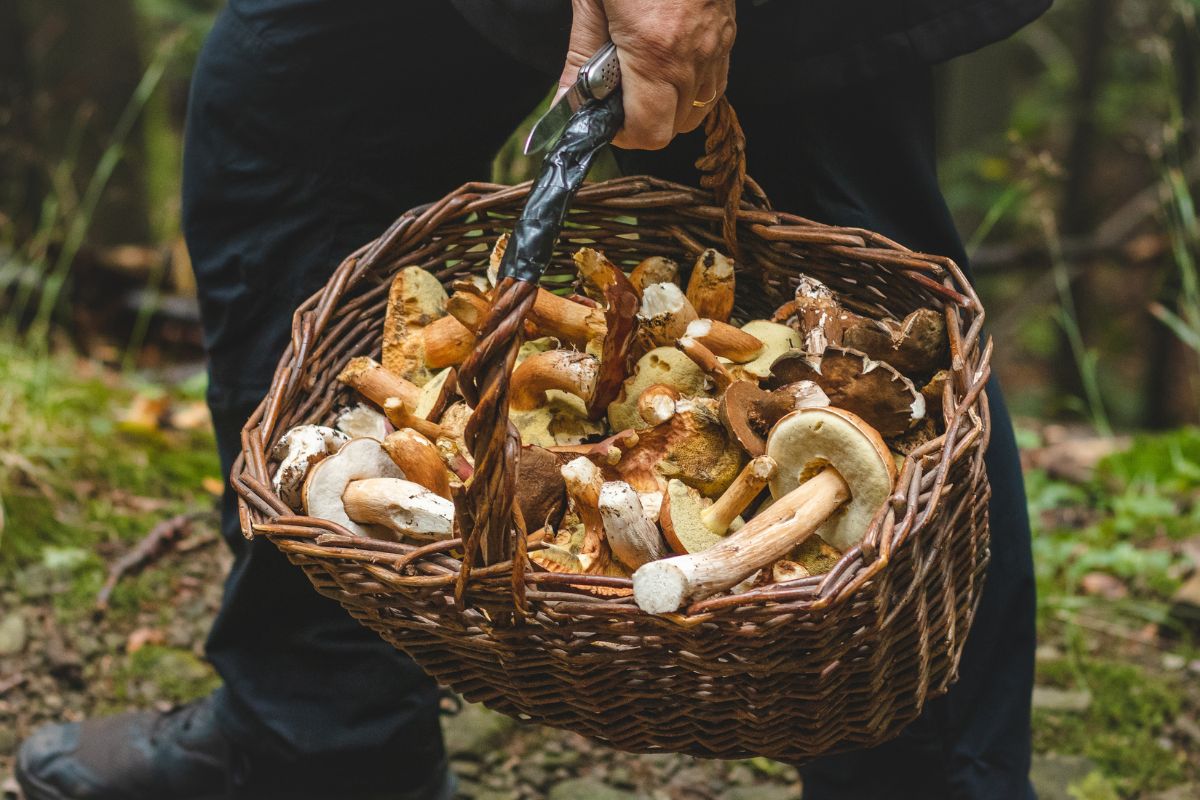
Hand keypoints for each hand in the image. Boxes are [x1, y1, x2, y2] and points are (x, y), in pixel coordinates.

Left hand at [559, 0, 735, 150]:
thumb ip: (579, 56)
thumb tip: (564, 105)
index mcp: (655, 52)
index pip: (648, 132)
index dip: (621, 136)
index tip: (601, 119)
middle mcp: (694, 56)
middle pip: (674, 128)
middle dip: (642, 123)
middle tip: (615, 97)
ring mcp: (718, 44)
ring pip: (698, 108)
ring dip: (668, 106)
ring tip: (641, 79)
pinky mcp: (729, 30)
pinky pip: (715, 80)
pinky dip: (691, 85)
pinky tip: (667, 62)